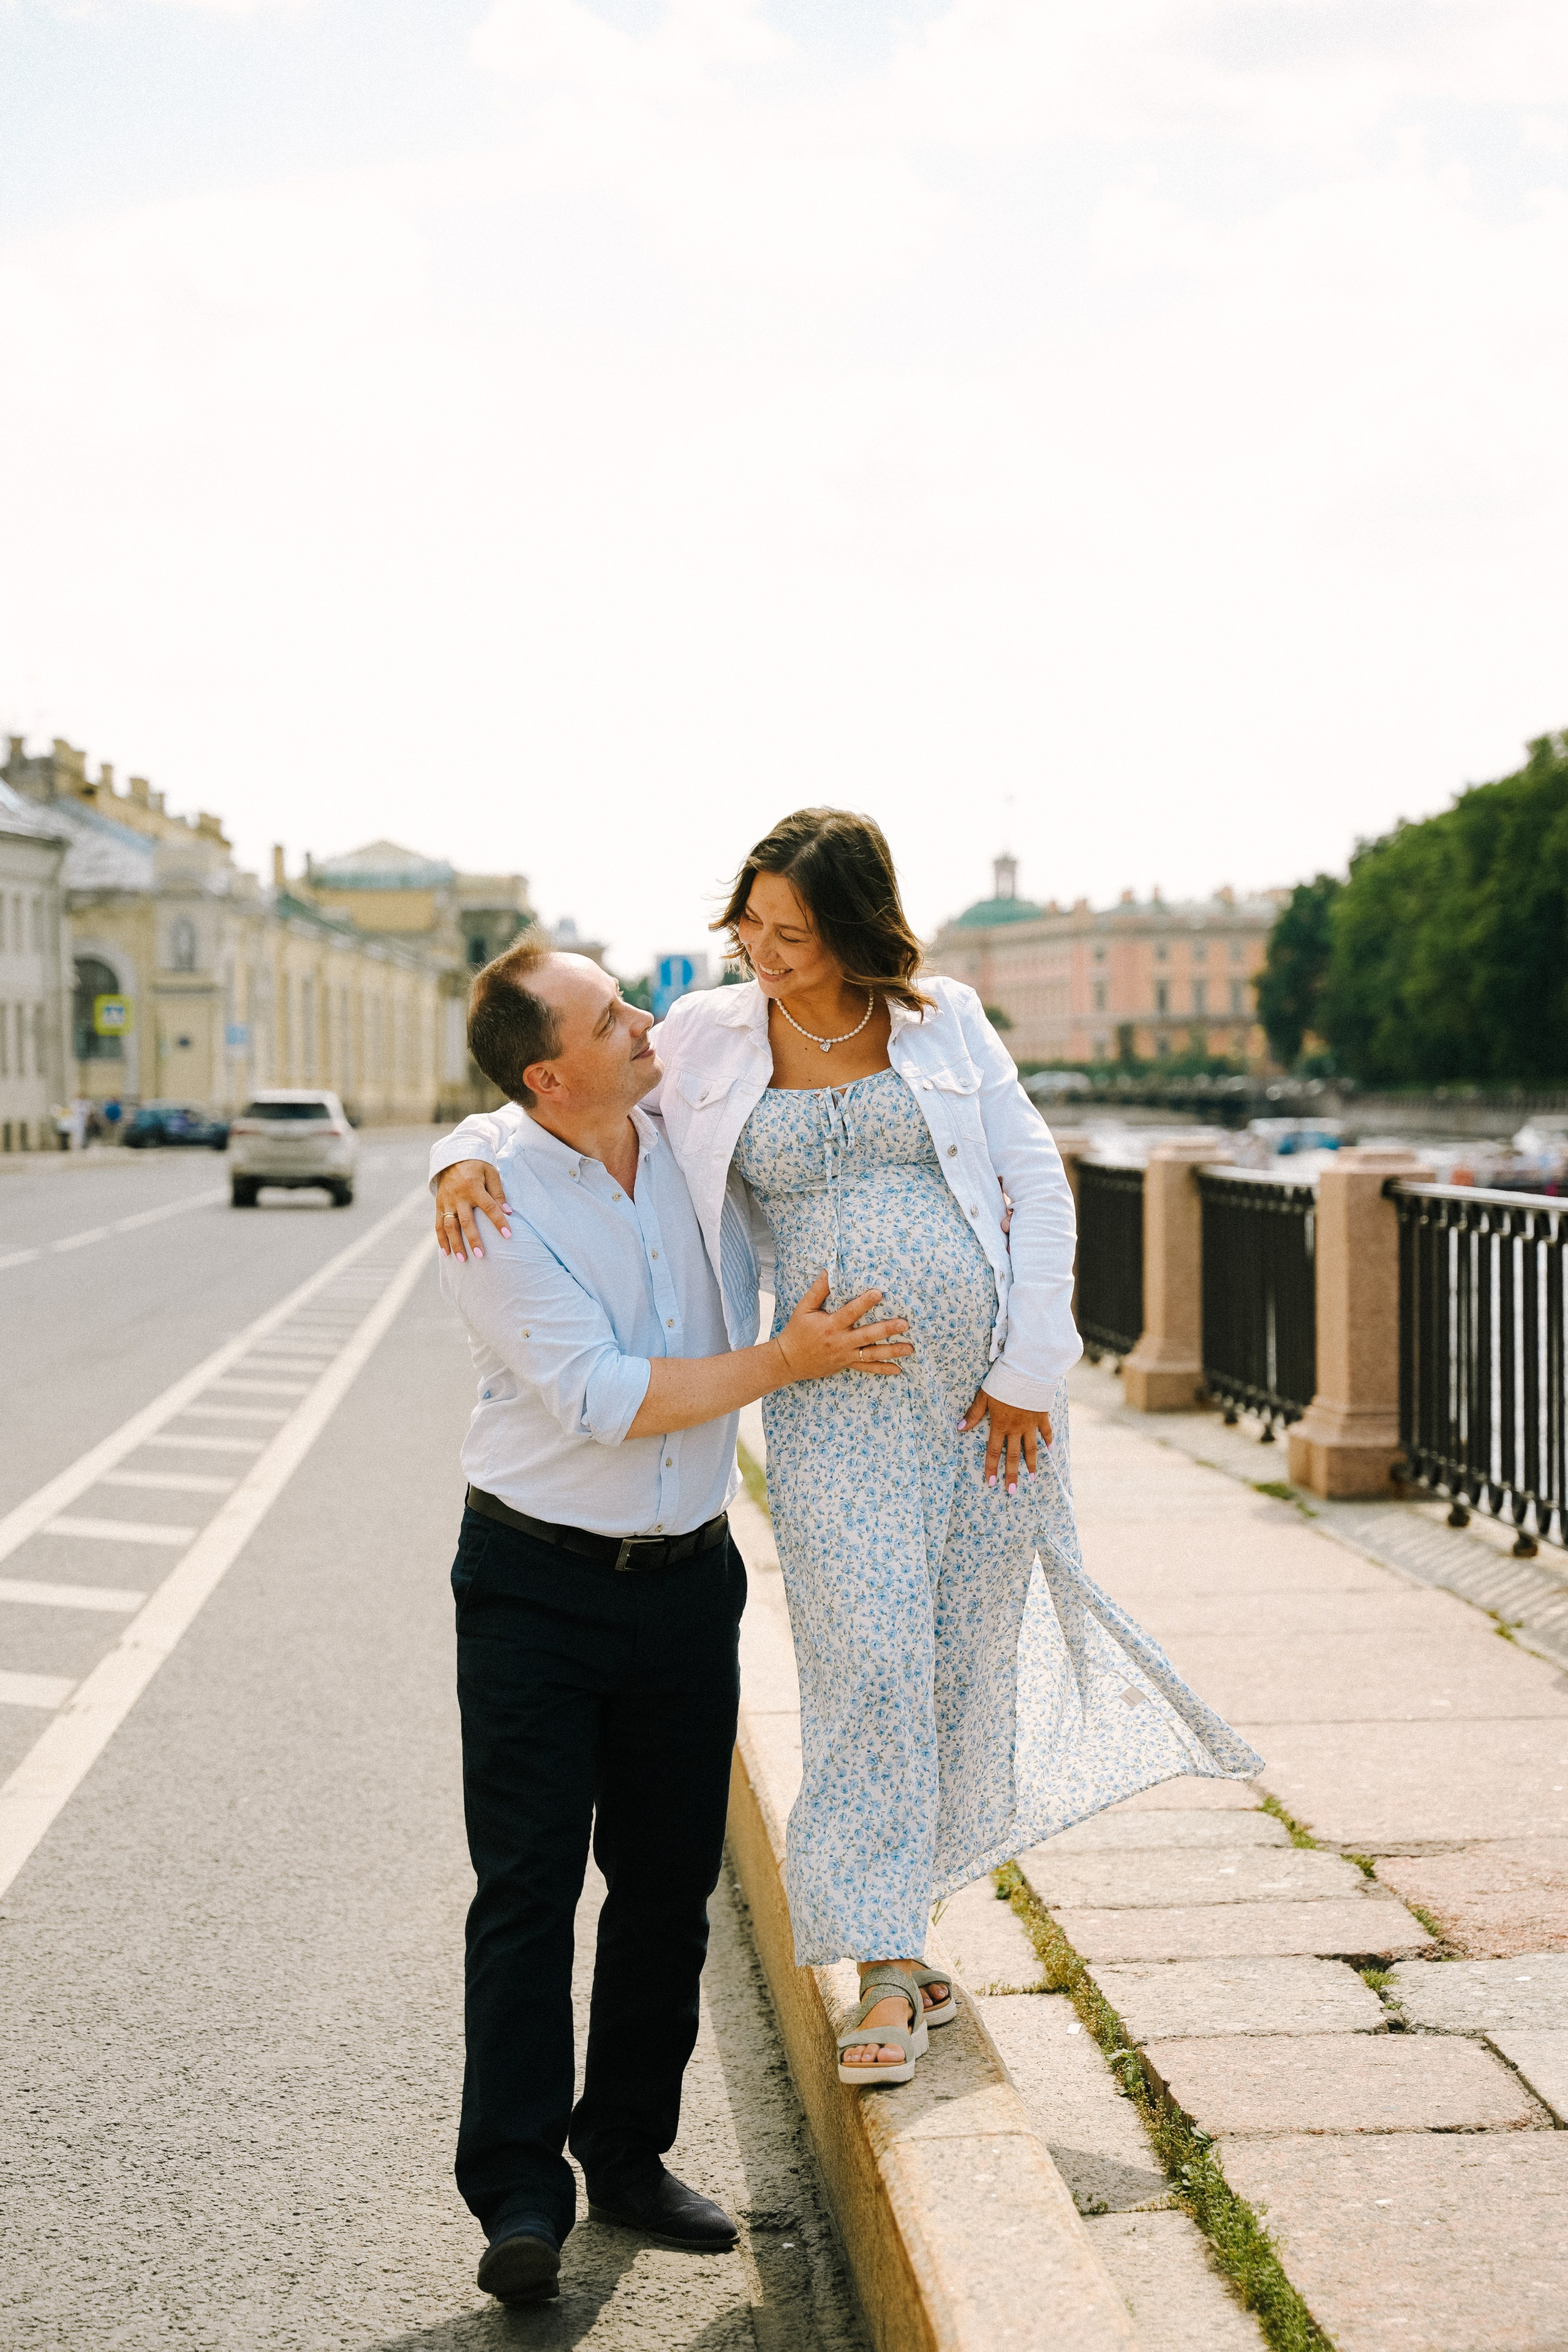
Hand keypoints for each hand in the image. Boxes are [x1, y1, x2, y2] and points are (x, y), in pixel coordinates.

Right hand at [435, 1159, 512, 1258]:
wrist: (452, 1156)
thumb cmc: (477, 1165)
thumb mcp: (491, 1173)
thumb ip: (498, 1193)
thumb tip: (508, 1212)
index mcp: (474, 1187)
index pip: (489, 1207)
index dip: (498, 1221)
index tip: (508, 1235)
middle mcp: (459, 1196)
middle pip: (466, 1221)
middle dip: (473, 1240)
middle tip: (481, 1256)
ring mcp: (447, 1201)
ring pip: (449, 1226)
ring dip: (455, 1244)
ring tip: (462, 1260)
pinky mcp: (439, 1205)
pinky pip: (438, 1224)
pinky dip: (441, 1239)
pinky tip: (446, 1253)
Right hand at [773, 1274, 911, 1384]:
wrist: (789, 1360)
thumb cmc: (797, 1331)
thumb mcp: (804, 1308)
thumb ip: (818, 1291)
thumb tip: (828, 1271)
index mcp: (830, 1325)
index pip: (850, 1312)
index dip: (864, 1302)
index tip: (879, 1293)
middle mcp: (840, 1341)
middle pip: (867, 1335)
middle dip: (887, 1330)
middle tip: (904, 1324)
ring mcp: (845, 1355)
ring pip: (871, 1354)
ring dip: (891, 1351)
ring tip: (909, 1348)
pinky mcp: (846, 1364)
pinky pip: (866, 1368)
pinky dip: (882, 1369)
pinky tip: (898, 1369)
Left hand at [960, 1388, 1052, 1494]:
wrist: (1026, 1371)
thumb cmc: (1002, 1382)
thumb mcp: (984, 1397)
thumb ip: (973, 1414)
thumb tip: (960, 1428)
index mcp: (1000, 1425)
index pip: (993, 1451)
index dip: (991, 1468)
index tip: (992, 1483)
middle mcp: (1016, 1428)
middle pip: (1013, 1456)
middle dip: (1012, 1475)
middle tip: (1012, 1491)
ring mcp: (1030, 1424)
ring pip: (1031, 1448)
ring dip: (1031, 1464)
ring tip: (1032, 1479)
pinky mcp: (1042, 1415)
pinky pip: (1046, 1431)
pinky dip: (1048, 1441)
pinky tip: (1050, 1450)